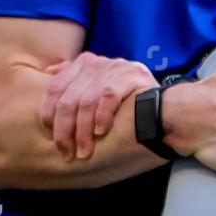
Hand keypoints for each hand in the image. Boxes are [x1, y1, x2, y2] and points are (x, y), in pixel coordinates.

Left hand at [39, 53, 157, 160]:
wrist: (166, 109)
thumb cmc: (125, 107)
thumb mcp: (95, 92)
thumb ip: (74, 83)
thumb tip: (49, 73)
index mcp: (83, 64)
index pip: (54, 89)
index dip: (49, 115)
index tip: (51, 137)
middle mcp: (97, 63)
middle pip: (68, 99)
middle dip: (64, 130)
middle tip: (67, 152)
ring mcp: (115, 67)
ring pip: (86, 102)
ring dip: (83, 132)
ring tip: (85, 151)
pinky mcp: (133, 75)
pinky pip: (108, 97)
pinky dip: (102, 117)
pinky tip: (102, 132)